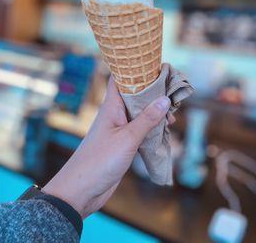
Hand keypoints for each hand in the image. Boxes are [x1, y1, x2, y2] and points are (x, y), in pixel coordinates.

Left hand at [43, 77, 171, 217]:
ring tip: (173, 116)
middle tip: (173, 94)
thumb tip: (166, 99)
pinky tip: (164, 131)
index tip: (155, 65)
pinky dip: (152, 128)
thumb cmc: (100, 160)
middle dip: (153, 93)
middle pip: (135, 96)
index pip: (121, 79)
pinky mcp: (122, 143)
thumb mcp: (128, 138)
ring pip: (140, 114)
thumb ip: (147, 119)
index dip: (136, 70)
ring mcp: (118, 128)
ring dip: (155, 113)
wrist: (82, 190)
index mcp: (112, 106)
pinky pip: (140, 130)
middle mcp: (115, 114)